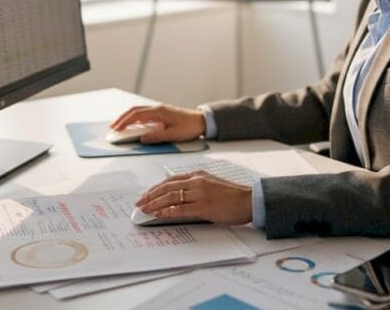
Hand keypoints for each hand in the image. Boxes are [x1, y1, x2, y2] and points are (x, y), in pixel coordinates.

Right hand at [110, 104, 205, 143]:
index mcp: (159, 112)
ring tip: (119, 126)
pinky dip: (135, 118)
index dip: (124, 122)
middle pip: (134, 111)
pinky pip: (144, 114)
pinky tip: (132, 125)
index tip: (116, 129)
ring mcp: (159, 110)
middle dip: (122, 119)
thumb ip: (157, 136)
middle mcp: (157, 109)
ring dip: (127, 118)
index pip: (136, 115)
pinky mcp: (161, 113)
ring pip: (138, 111)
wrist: (202, 121)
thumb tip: (142, 139)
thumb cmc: (190, 127)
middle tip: (113, 128)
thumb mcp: (173, 135)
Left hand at [135, 170, 253, 224]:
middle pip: (167, 187)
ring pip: (171, 197)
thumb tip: (181, 197)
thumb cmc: (234, 195)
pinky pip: (181, 208)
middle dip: (150, 196)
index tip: (147, 194)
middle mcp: (197, 181)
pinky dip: (167, 211)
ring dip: (155, 204)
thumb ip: (197, 187)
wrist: (249, 200)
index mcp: (198, 175)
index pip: (171, 180)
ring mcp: (200, 193)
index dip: (156, 188)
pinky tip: (159, 214)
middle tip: (140, 203)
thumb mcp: (212, 185)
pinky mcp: (204, 206)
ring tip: (145, 210)